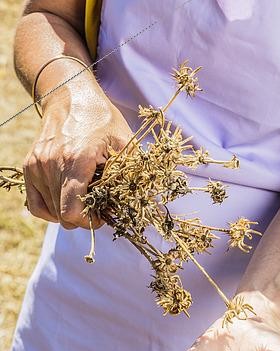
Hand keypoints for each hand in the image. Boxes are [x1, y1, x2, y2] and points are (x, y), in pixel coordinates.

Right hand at [24, 80, 131, 228]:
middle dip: (83, 218)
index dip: (89, 222)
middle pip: (63, 215)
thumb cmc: (103, 120)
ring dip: (68, 212)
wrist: (71, 96)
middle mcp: (52, 163)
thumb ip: (132, 174)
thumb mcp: (125, 143)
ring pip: (51, 212)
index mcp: (77, 159)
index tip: (103, 215)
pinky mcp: (29, 165)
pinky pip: (36, 205)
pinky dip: (50, 210)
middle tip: (98, 207)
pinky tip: (65, 202)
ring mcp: (37, 165)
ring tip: (84, 198)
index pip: (72, 211)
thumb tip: (146, 204)